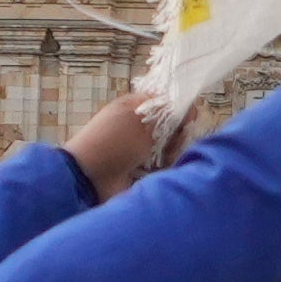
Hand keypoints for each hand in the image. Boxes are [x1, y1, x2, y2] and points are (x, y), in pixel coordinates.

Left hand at [64, 84, 181, 200]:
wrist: (89, 178)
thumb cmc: (113, 142)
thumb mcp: (140, 119)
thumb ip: (167, 111)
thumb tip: (191, 107)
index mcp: (134, 108)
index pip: (166, 103)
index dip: (179, 110)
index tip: (187, 119)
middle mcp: (138, 127)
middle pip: (171, 128)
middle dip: (176, 136)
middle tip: (171, 143)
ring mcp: (139, 150)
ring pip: (169, 149)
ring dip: (170, 155)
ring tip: (161, 162)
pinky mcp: (140, 172)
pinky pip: (162, 168)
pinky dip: (163, 171)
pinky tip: (156, 173)